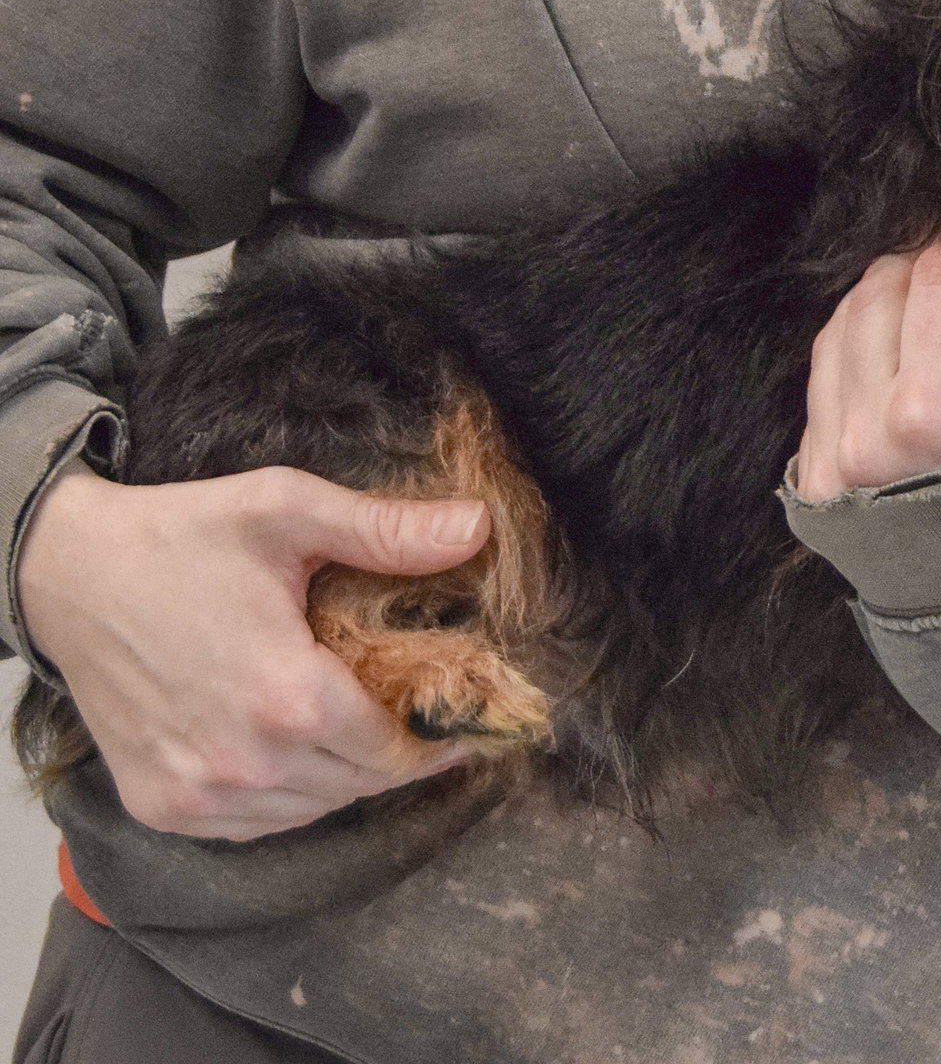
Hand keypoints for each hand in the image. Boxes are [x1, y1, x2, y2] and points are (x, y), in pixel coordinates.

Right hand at [17, 462, 488, 839]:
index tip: (466, 718)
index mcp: (286, 696)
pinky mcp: (161, 807)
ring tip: (360, 722)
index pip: (395, 752)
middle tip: (420, 711)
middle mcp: (244, 762)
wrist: (67, 574)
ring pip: (311, 810)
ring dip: (344, 775)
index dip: (438, 739)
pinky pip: (255, 824)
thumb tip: (479, 529)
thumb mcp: (289, 510)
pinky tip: (296, 746)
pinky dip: (289, 796)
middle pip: (359, 783)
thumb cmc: (179, 538)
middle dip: (398, 752)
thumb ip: (388, 531)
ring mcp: (197, 794)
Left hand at [794, 232, 940, 499]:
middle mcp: (867, 434)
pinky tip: (898, 349)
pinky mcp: (815, 477)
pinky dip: (858, 345)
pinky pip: (822, 375)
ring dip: (886, 297)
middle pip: (880, 291)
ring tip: (932, 300)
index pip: (935, 278)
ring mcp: (832, 458)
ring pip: (841, 324)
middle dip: (925, 262)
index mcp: (933, 411)